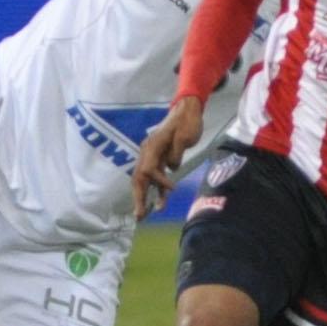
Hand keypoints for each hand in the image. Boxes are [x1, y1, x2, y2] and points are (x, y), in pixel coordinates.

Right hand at [131, 95, 204, 215]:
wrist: (188, 109)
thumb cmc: (187, 121)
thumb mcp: (185, 136)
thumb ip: (177, 153)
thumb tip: (172, 168)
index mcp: (153, 145)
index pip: (148, 169)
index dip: (158, 181)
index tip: (171, 188)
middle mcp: (148, 151)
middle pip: (139, 178)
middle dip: (138, 197)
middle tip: (139, 216)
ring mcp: (152, 155)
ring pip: (145, 180)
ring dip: (145, 197)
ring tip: (145, 215)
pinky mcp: (160, 158)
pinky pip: (155, 177)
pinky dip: (156, 190)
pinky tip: (159, 203)